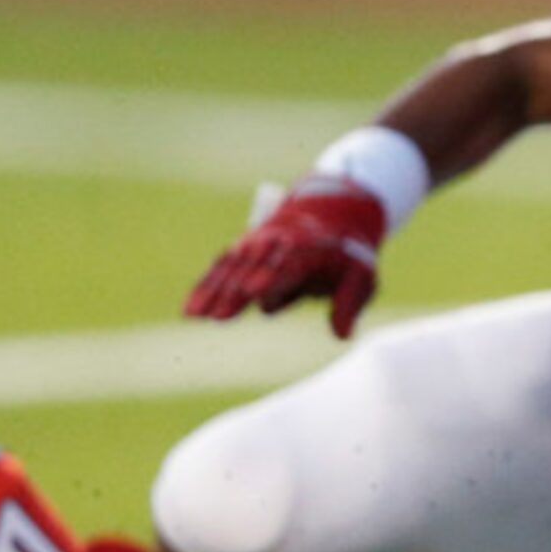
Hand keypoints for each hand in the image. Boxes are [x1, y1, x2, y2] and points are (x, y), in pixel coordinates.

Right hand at [182, 175, 386, 338]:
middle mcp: (279, 242)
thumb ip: (348, 303)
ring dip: (212, 290)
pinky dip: (205, 286)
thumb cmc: (346, 256)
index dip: (271, 279)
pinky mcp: (242, 249)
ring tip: (194, 316)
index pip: (289, 264)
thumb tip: (342, 335)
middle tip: (218, 316)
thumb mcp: (361, 276)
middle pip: (253, 267)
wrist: (331, 216)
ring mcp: (257, 243)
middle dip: (235, 291)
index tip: (254, 294)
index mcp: (310, 249)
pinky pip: (221, 267)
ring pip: (231, 266)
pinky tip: (189, 310)